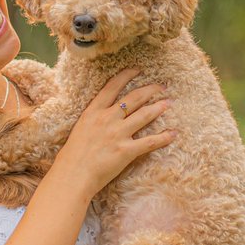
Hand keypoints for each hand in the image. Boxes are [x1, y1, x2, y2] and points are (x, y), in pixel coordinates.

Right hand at [55, 68, 173, 194]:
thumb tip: (102, 116)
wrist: (73, 175)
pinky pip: (150, 141)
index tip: (137, 70)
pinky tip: (173, 134)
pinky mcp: (126, 150)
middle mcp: (107, 118)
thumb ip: (93, 120)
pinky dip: (164, 137)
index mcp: (93, 111)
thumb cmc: (72, 156)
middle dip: (150, 90)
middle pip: (134, 98)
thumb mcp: (80, 129)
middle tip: (162, 86)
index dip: (126, 76)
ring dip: (159, 107)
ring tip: (169, 102)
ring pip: (144, 115)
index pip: (112, 87)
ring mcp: (118, 134)